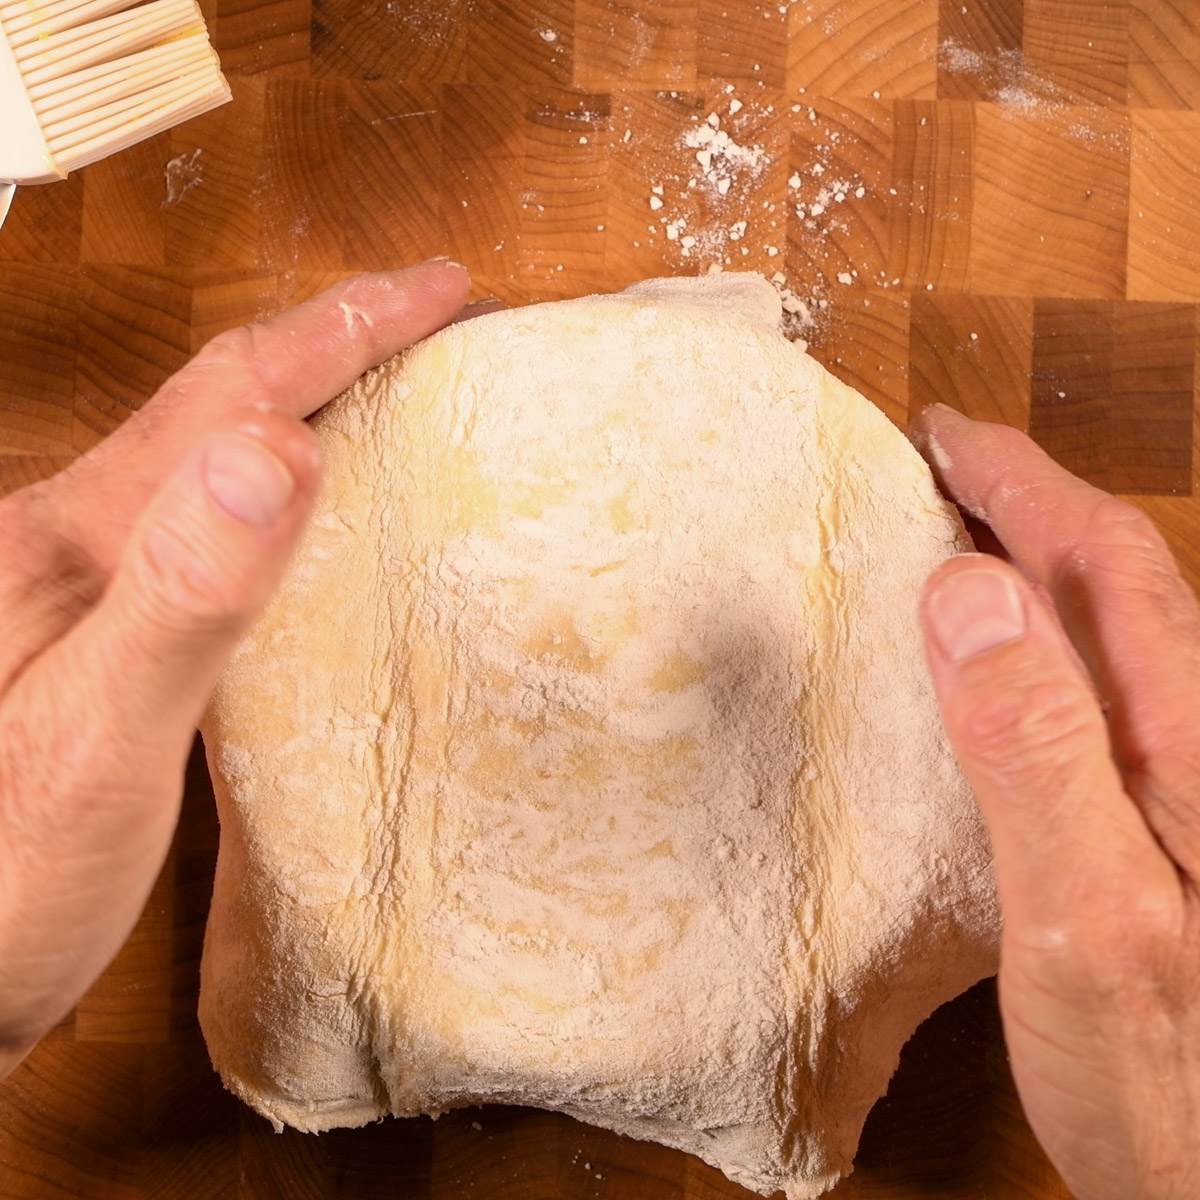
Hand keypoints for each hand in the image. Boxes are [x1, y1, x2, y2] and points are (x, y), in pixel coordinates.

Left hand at [0, 260, 472, 1076]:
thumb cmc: (7, 873)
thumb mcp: (100, 737)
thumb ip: (187, 593)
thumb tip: (278, 448)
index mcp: (75, 535)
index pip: (232, 393)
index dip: (343, 328)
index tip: (442, 288)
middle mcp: (75, 538)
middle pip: (218, 398)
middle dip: (330, 337)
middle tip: (428, 312)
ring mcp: (88, 582)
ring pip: (212, 449)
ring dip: (303, 392)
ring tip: (382, 376)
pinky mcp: (109, 630)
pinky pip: (207, 518)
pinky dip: (278, 480)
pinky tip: (309, 502)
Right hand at [912, 403, 1199, 1199]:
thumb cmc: (1171, 1084)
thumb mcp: (1085, 916)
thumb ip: (1035, 751)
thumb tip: (964, 589)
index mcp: (1186, 740)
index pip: (1100, 562)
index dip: (1018, 482)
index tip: (938, 431)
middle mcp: (1198, 744)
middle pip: (1116, 580)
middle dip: (1026, 501)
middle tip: (938, 466)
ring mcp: (1186, 787)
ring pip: (1112, 632)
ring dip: (1035, 563)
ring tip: (957, 535)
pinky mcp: (1167, 828)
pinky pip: (1098, 694)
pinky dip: (1039, 642)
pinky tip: (994, 662)